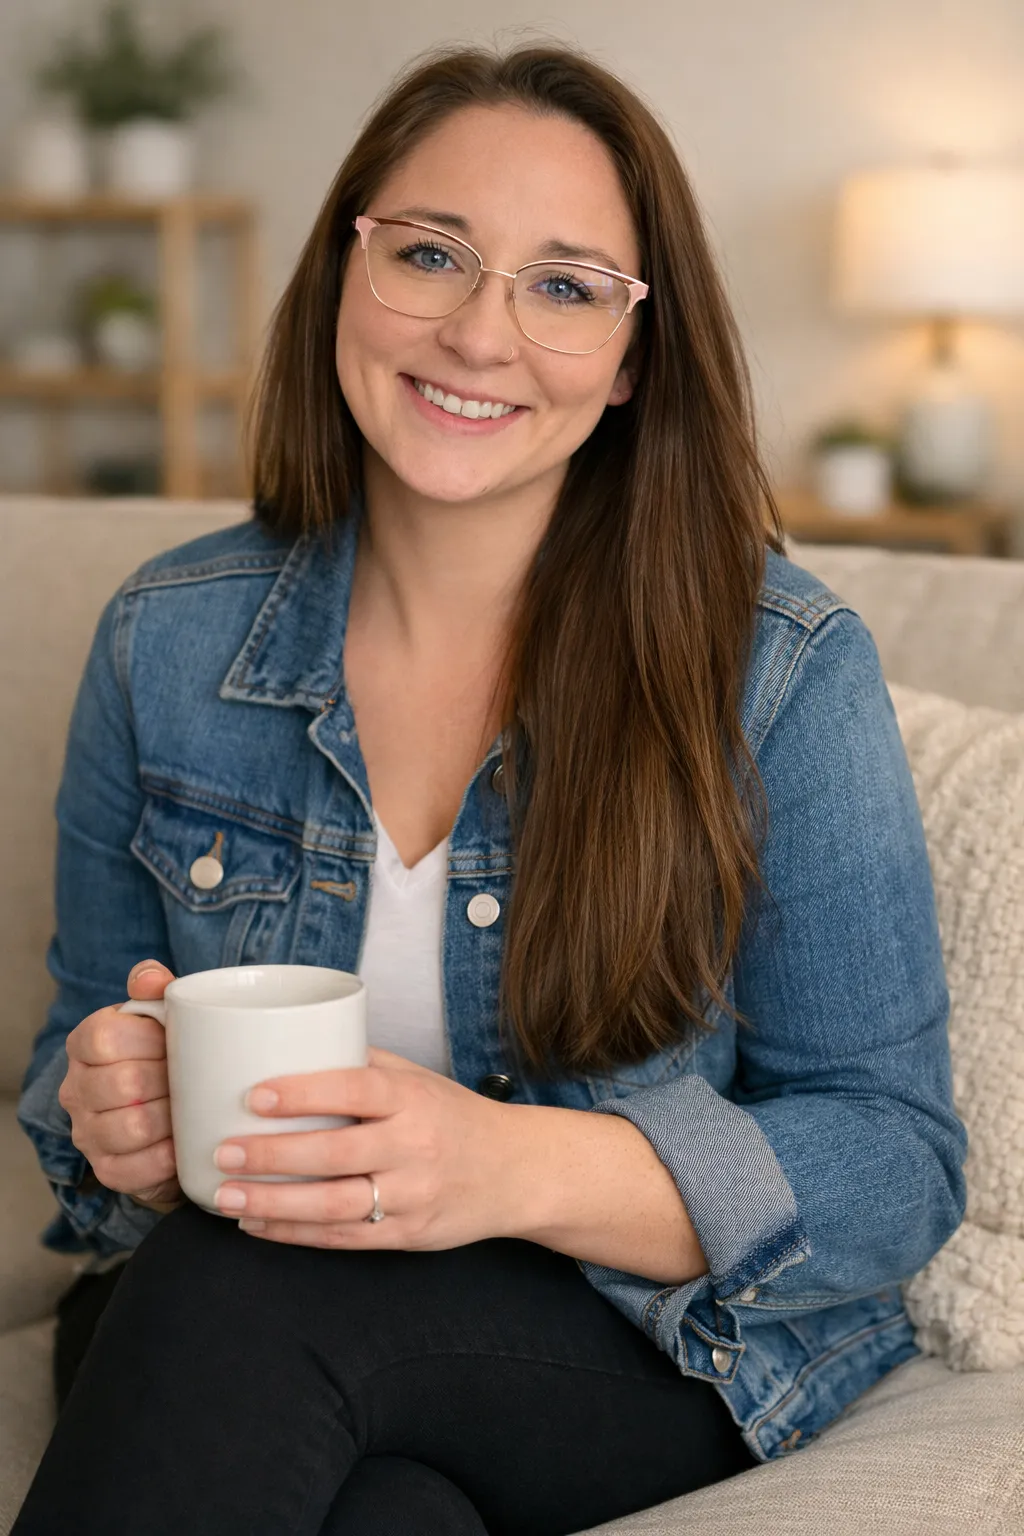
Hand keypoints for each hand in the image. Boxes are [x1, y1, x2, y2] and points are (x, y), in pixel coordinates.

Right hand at [59, 959, 184, 1213]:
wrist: (170, 1112)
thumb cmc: (167, 1054)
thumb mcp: (164, 1015)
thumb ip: (155, 988)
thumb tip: (152, 978)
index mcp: (85, 1042)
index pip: (105, 1038)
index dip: (149, 1041)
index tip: (177, 1042)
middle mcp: (76, 1088)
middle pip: (123, 1084)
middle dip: (168, 1081)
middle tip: (196, 1078)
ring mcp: (87, 1132)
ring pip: (130, 1128)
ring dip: (170, 1119)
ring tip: (191, 1108)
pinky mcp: (106, 1169)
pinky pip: (135, 1168)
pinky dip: (167, 1157)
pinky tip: (183, 1143)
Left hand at [211, 1050, 521, 1250]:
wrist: (517, 1172)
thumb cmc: (456, 1118)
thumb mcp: (420, 1079)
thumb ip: (364, 1065)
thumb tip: (292, 1044)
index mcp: (414, 1098)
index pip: (355, 1090)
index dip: (303, 1093)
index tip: (254, 1095)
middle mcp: (415, 1146)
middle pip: (335, 1154)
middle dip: (273, 1155)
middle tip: (223, 1151)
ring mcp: (412, 1195)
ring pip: (334, 1205)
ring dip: (273, 1203)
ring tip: (225, 1196)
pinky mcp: (408, 1236)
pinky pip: (343, 1238)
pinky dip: (294, 1234)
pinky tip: (256, 1226)